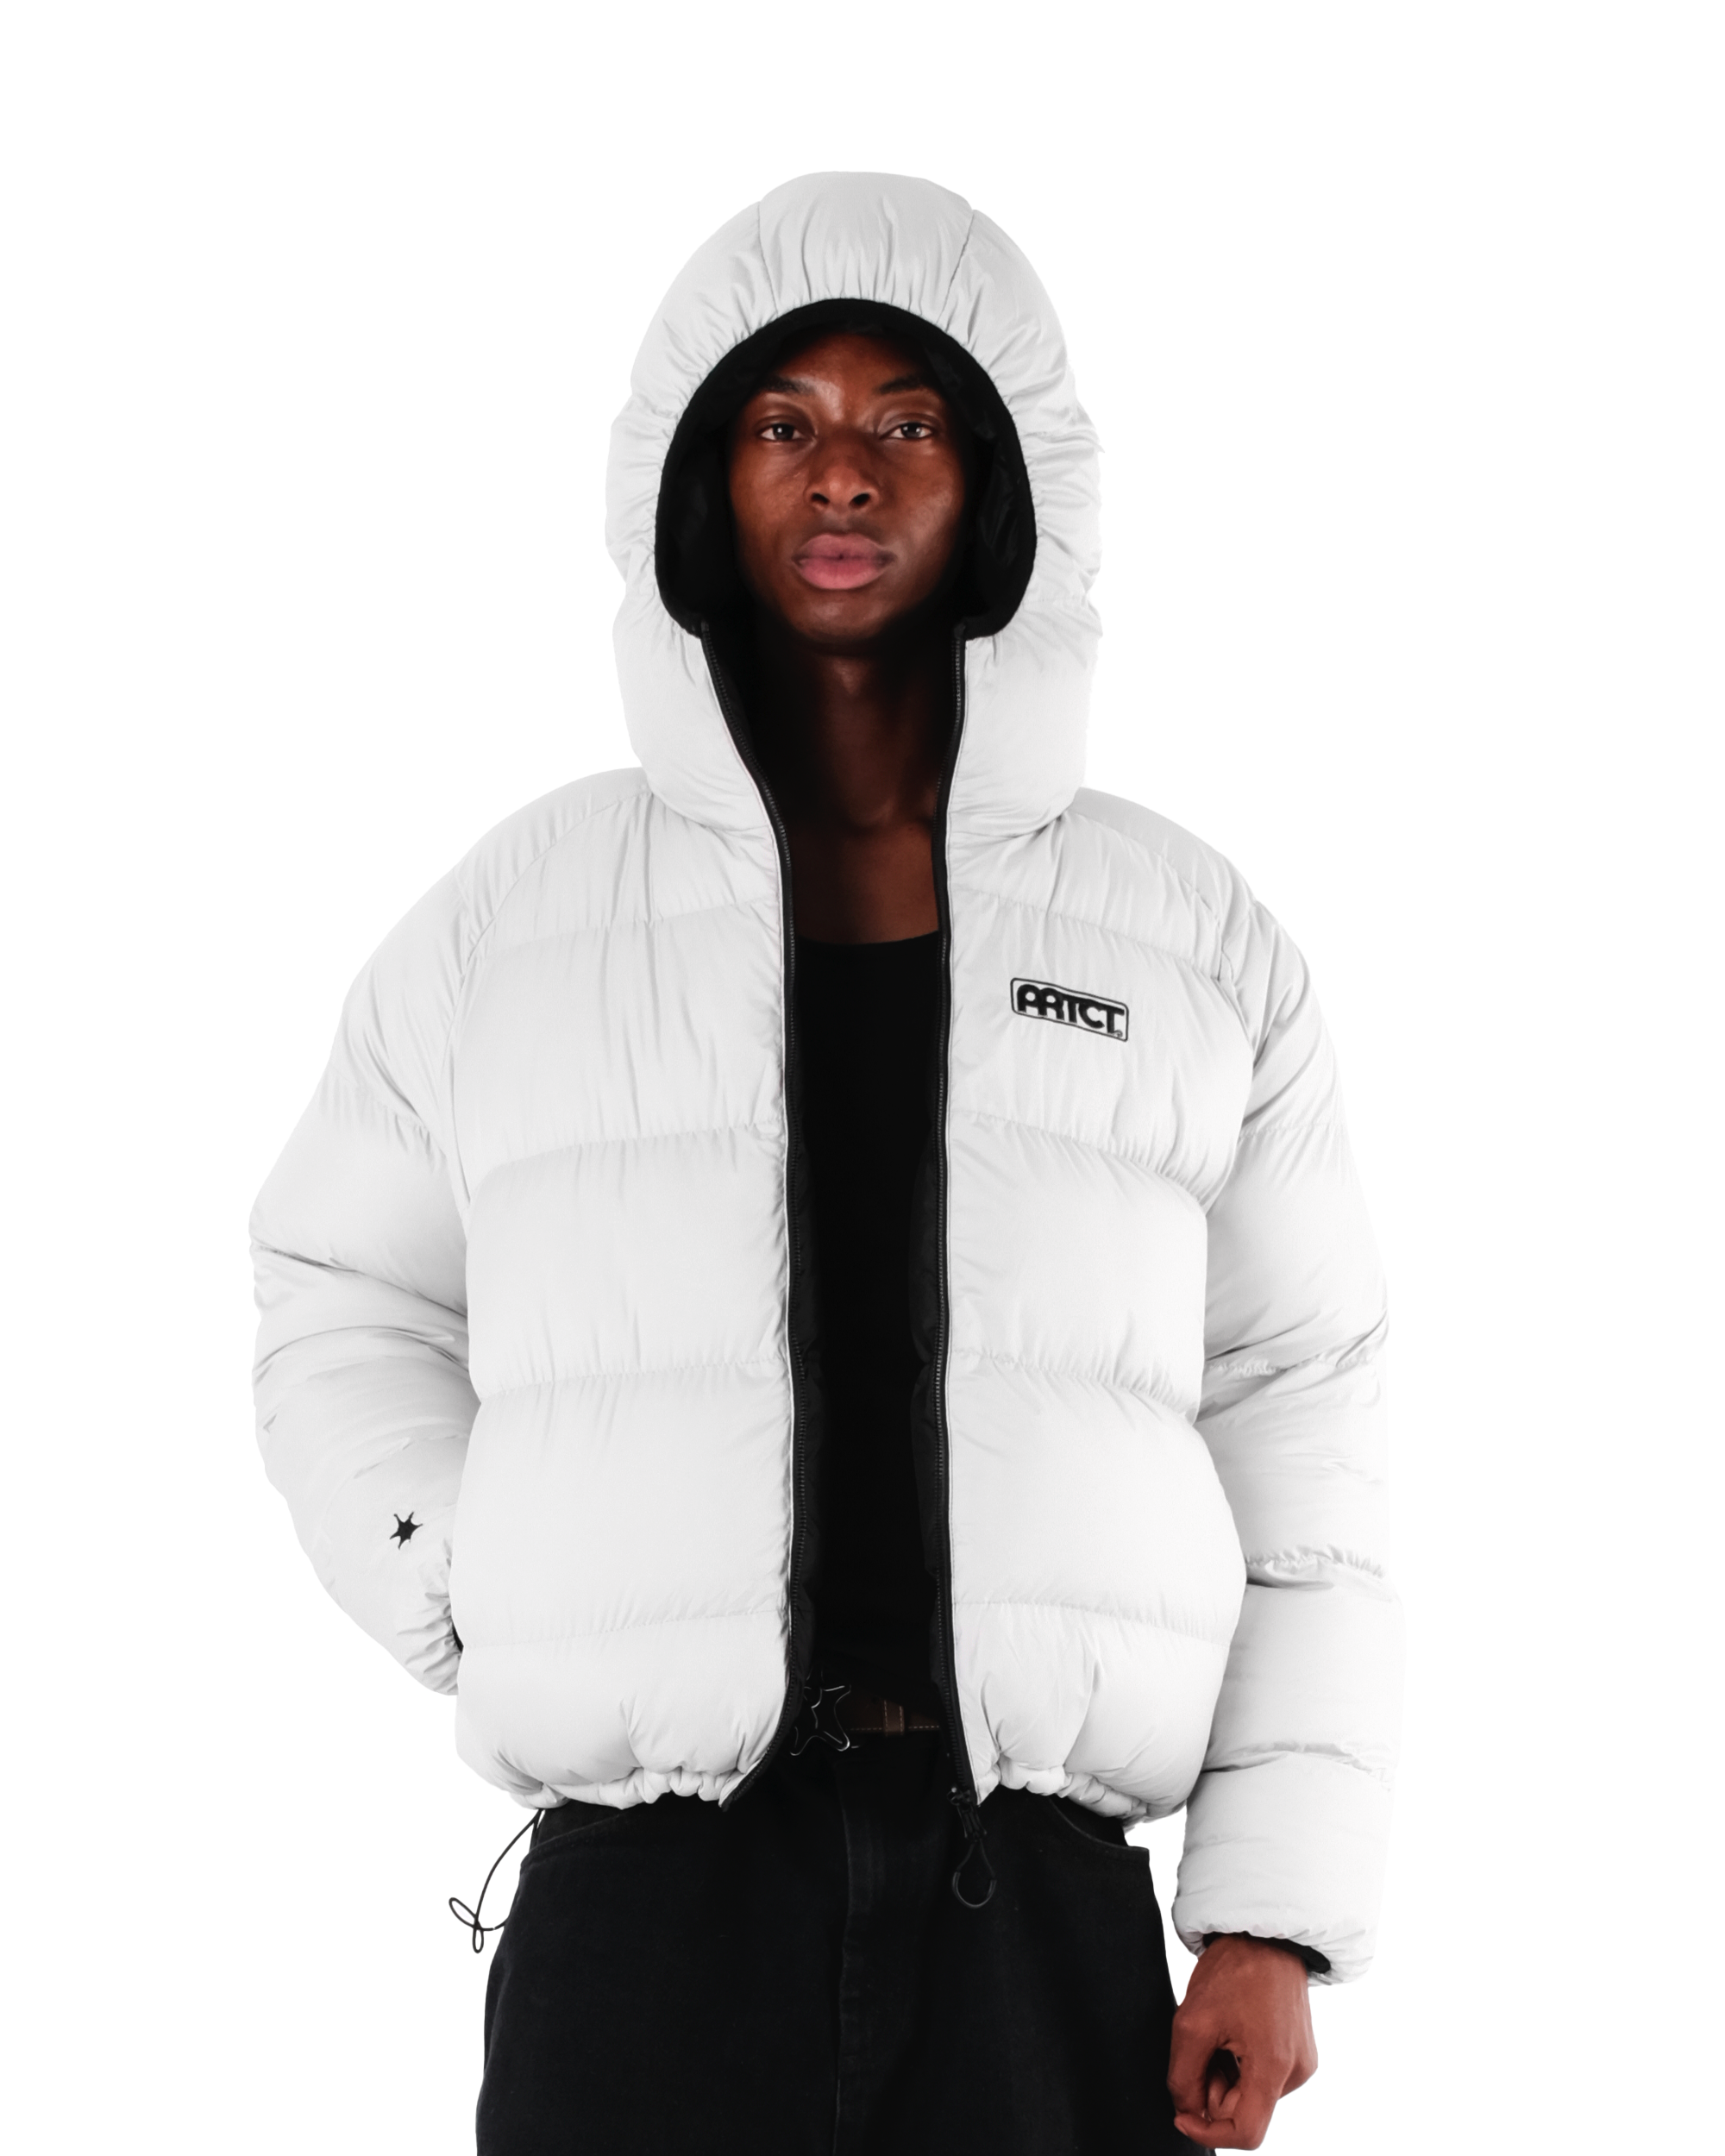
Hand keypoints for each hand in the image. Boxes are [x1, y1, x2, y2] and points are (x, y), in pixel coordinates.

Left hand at [1167, 1934, 1317, 2148]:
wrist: (1265, 1931)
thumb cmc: (1234, 1968)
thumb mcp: (1192, 2022)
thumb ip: (1184, 2077)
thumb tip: (1187, 2112)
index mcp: (1275, 2067)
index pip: (1246, 2133)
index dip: (1209, 2133)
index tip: (1183, 2115)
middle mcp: (1296, 2072)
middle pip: (1245, 2111)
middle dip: (1213, 2091)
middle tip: (1199, 2049)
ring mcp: (1301, 2062)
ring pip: (1251, 2094)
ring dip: (1225, 2075)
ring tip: (1217, 2032)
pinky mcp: (1298, 2051)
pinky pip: (1262, 2076)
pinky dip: (1239, 2063)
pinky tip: (1232, 2031)